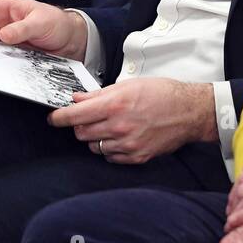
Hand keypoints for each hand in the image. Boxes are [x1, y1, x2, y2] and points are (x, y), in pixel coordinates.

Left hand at [47, 78, 215, 163]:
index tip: (53, 118)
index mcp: (114, 105)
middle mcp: (119, 126)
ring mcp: (128, 144)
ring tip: (108, 126)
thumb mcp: (128, 85)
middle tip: (87, 118)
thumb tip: (77, 99)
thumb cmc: (162, 93)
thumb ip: (100, 94)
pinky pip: (110, 157)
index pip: (74, 116)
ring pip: (94, 146)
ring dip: (95, 137)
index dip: (59, 118)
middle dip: (79, 126)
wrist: (189, 111)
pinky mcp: (136, 157)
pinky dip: (110, 148)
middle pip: (81, 133)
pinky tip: (120, 137)